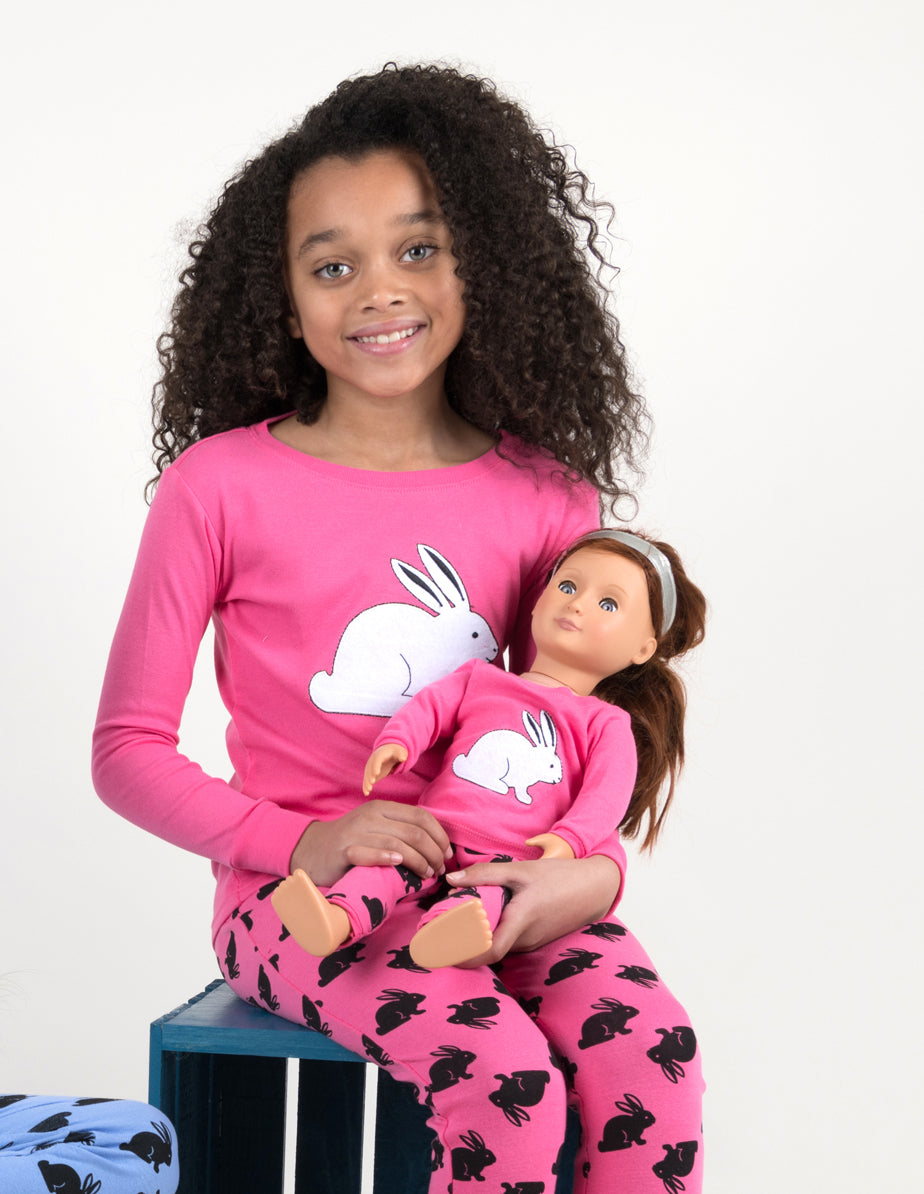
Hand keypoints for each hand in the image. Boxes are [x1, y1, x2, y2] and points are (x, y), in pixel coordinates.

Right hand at [289, 801, 451, 887]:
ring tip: (428, 875)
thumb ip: (401, 831)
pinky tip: (399, 865)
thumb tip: (437, 846)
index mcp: (383, 808)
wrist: (311, 850)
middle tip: (440, 869)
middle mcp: (371, 816)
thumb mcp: (377, 828)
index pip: (421, 816)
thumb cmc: (351, 843)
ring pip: (397, 843)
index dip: (439, 835)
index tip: (448, 854)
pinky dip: (387, 858)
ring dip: (418, 861)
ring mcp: (357, 832)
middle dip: (434, 852)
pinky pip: (369, 852)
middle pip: (414, 832)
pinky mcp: (343, 850)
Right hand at [363, 744, 409, 795]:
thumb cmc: (396, 752)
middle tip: (372, 782)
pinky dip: (366, 786)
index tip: (377, 773)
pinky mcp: (371, 773)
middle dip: (370, 775)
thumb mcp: (400, 752)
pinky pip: (367, 780)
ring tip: (368, 790)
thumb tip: (403, 758)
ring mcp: (370, 767)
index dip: (376, 766)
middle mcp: (372, 760)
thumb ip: (401, 755)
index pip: (377, 760)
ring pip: (367, 775)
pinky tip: (366, 793)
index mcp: (380, 755)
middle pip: (370, 768)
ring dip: (367, 782)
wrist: (388, 751)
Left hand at [445, 854, 620, 966]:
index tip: (442, 951)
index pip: (489, 952)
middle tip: (438, 932)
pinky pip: (508, 940)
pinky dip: (491, 932)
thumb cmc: (558, 877)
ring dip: (476, 937)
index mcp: (520, 922)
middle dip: (462, 945)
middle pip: (487, 950)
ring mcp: (531, 942)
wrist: (594, 889)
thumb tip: (451, 880)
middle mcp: (525, 939)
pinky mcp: (535, 939)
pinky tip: (483, 917)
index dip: (464, 956)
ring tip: (455, 921)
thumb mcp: (520, 870)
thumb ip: (485, 874)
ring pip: (497, 945)